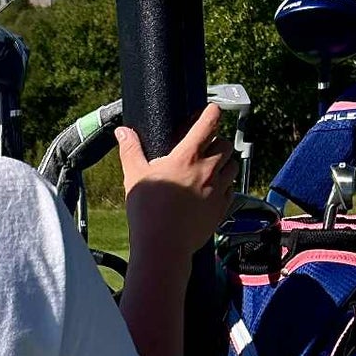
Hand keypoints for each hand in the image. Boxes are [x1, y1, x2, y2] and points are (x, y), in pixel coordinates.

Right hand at [115, 101, 239, 261]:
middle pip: (225, 144)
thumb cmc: (147, 211)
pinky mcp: (222, 208)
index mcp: (187, 157)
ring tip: (211, 166)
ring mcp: (218, 189)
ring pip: (232, 166)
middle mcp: (208, 169)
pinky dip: (225, 184)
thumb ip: (131, 150)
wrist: (163, 246)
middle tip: (206, 145)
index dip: (212, 113)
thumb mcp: (134, 176)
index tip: (212, 109)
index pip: (208, 124)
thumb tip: (122, 132)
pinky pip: (231, 189)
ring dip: (225, 162)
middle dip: (218, 140)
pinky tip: (212, 189)